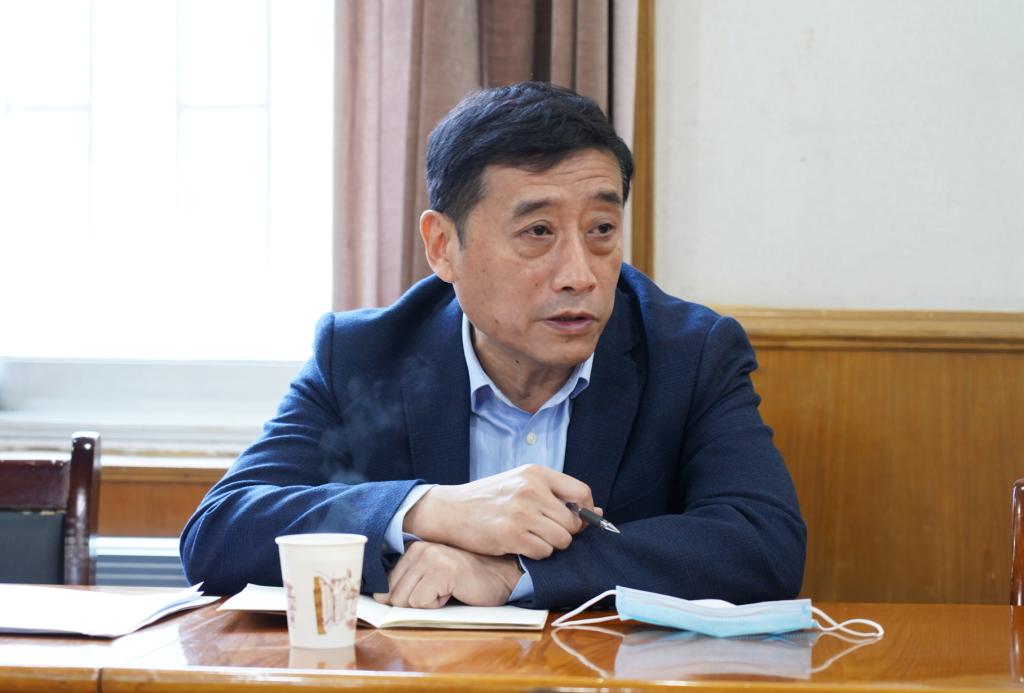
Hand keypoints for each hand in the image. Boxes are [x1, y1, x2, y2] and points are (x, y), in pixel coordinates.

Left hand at [373, 541, 523, 608]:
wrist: (504, 575)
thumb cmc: (469, 581)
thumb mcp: (433, 578)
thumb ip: (408, 583)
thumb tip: (378, 599)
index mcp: (413, 549)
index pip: (385, 586)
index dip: (404, 600)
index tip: (425, 596)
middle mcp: (418, 549)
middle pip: (393, 596)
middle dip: (415, 604)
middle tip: (442, 592)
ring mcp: (430, 557)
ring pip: (405, 601)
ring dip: (427, 605)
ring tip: (448, 591)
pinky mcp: (442, 570)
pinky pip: (421, 602)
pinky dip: (438, 606)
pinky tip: (455, 592)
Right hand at [403, 464, 597, 559]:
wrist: (450, 509)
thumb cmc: (488, 499)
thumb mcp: (520, 484)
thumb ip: (555, 495)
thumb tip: (597, 513)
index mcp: (536, 473)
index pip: (582, 492)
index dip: (585, 511)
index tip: (577, 520)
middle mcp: (531, 489)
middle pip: (573, 521)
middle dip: (566, 532)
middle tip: (547, 532)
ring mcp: (521, 512)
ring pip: (562, 539)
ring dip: (551, 544)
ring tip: (532, 537)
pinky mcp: (511, 534)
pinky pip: (544, 552)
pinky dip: (537, 553)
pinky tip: (520, 544)